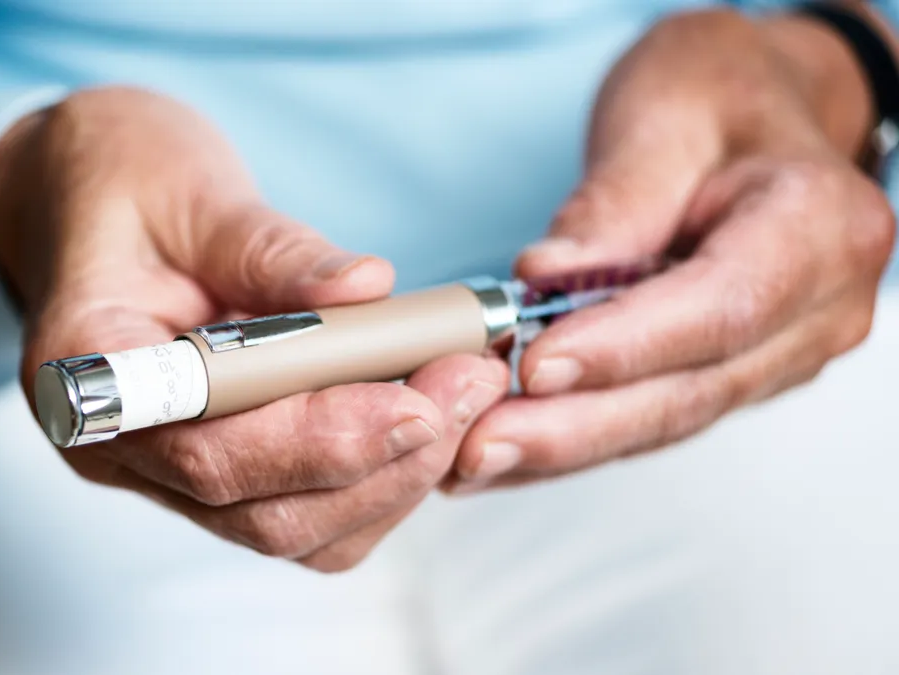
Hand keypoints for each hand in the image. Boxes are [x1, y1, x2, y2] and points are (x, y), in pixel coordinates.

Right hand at [0, 88, 508, 569]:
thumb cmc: (119, 181)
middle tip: (472, 380)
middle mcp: (123, 450)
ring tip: (463, 387)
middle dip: (385, 457)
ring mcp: (168, 471)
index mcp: (89, 378)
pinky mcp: (220, 467)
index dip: (322, 439)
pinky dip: (378, 475)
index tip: (420, 400)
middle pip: (265, 512)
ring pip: (297, 529)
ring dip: (395, 473)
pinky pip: (309, 509)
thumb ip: (270, 248)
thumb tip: (368, 287)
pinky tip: (424, 410)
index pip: (210, 450)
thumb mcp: (188, 190)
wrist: (84, 196)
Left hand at [447, 8, 895, 491]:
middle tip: (476, 447)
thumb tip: (541, 281)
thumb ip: (614, 203)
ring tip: (469, 457)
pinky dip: (572, 435)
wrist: (759, 111)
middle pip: (690, 390)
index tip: (533, 366)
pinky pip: (649, 416)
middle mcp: (819, 309)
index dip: (624, 346)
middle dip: (575, 427)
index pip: (721, 307)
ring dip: (563, 446)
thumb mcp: (664, 115)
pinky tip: (501, 451)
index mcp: (822, 228)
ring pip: (664, 418)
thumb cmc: (718, 96)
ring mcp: (781, 354)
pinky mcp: (731, 375)